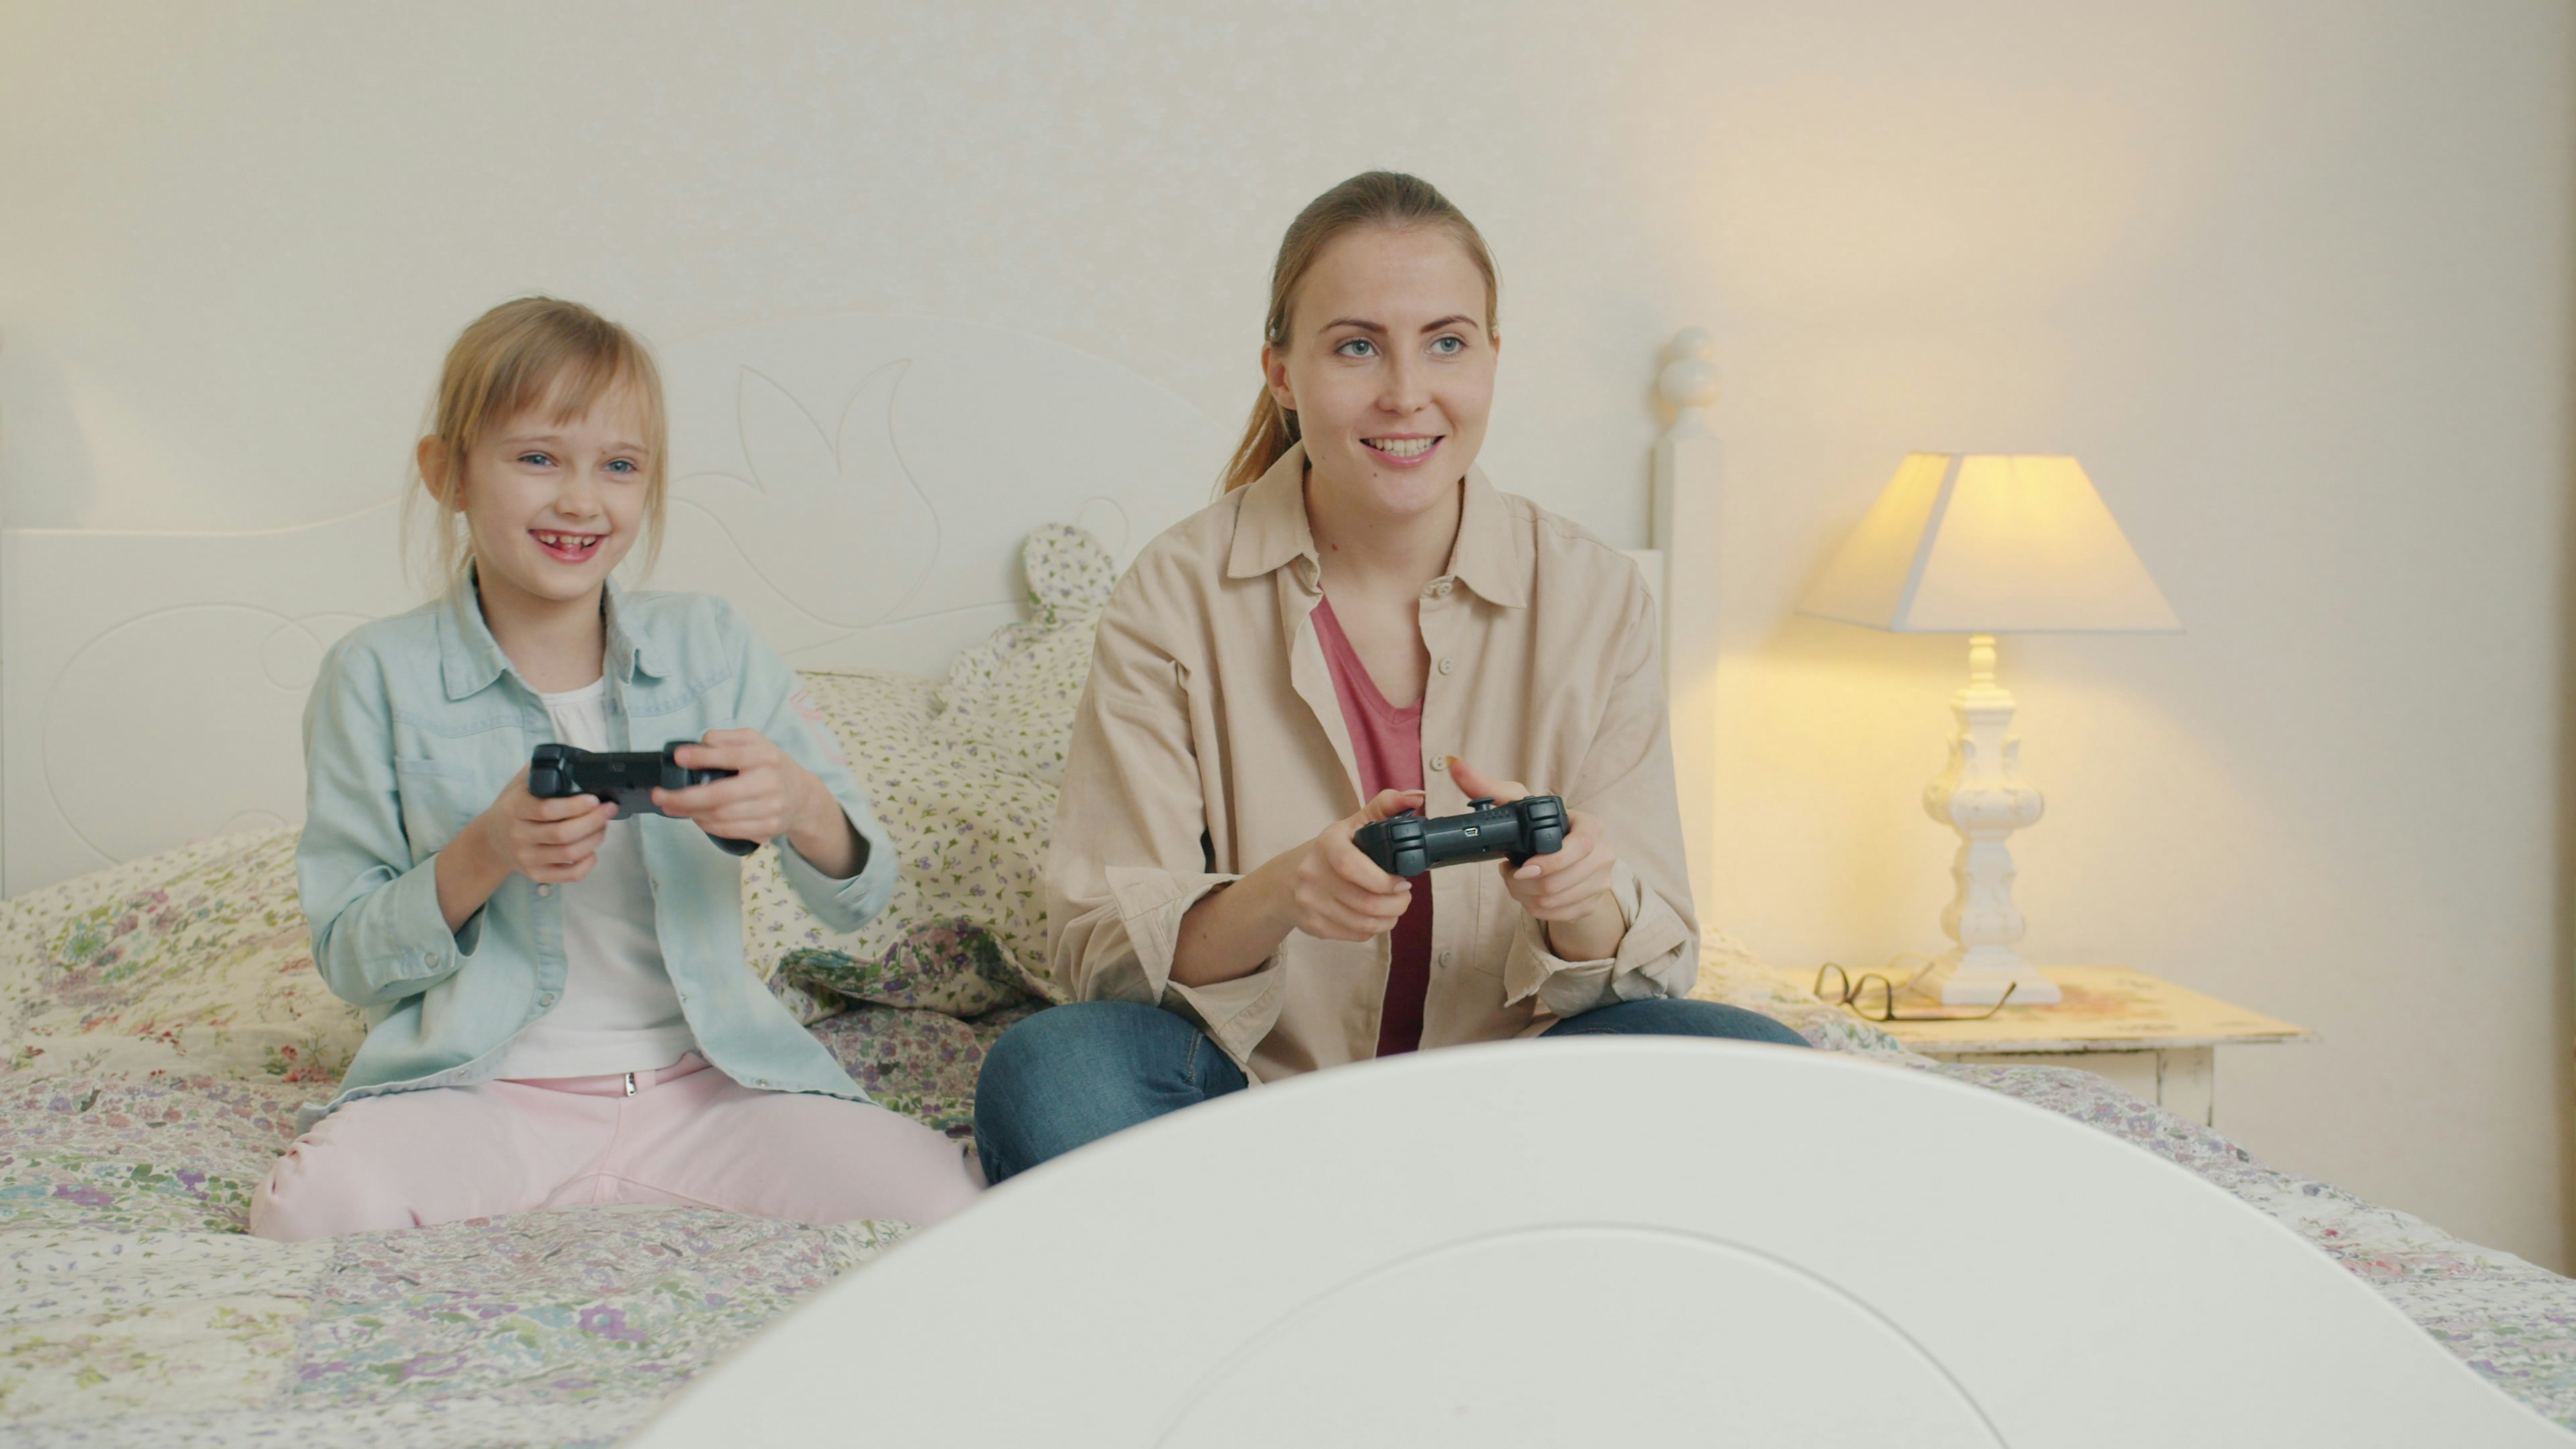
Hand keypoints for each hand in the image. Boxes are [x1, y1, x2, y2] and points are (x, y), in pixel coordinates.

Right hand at [471, 767, 617, 884]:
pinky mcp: (536, 874)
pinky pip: (568, 875)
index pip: (547, 809)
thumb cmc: (512, 808)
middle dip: (594, 821)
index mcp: (514, 810)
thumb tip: (572, 760)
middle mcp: (518, 836)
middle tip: (608, 809)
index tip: (594, 799)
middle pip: (563, 833)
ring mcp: (527, 858)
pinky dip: (587, 863)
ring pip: (569, 853)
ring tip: (602, 826)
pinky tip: (592, 851)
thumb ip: (540, 771)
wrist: (491, 841)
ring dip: (594, 839)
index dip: (575, 805)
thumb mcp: (517, 785)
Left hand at [655, 729, 858, 872]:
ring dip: (692, 813)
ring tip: (673, 807)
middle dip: (684, 798)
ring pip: (721, 816)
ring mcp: (770, 808)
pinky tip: (696, 818)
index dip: (701, 757)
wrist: (803, 796)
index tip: (678, 757)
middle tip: (660, 796)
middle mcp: (769, 782)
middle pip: (719, 795)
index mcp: (764, 756)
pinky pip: (730, 831)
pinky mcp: (768, 828)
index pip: (730, 756)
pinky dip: (708, 826)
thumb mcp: (756, 742)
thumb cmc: (772, 766)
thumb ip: (728, 739)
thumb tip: (698, 745)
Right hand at [1283, 787, 1423, 941]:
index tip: (1402, 881)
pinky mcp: (1314, 926)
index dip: (1383, 880)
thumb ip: (1385, 808)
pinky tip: (1375, 916)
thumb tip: (1417, 797)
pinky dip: (1373, 929)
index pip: (1352, 865)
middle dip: (1397, 903)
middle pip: (1366, 902)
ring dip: (1389, 918)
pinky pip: (1356, 935)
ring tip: (1394, 906)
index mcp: (1327, 844)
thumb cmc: (1329, 852)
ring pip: (1364, 923)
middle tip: (1404, 895)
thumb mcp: (1352, 825)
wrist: (1285, 882)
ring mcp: (1311, 903)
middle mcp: (1312, 874)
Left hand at [1447, 759, 1621, 956]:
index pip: (1580, 848)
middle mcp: (1603, 854)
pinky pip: (1557, 915)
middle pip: (1559, 882)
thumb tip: (1456, 766)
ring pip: (1554, 901)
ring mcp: (1600, 882)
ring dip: (1524, 895)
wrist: (1563, 856)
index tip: (1520, 868)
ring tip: (1517, 880)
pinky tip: (1528, 894)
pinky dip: (1534, 908)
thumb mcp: (1517, 804)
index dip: (1548, 863)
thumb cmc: (1539, 826)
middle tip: (1510, 872)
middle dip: (1522, 883)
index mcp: (1591, 826)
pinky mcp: (1591, 904)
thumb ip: (1486, 787)